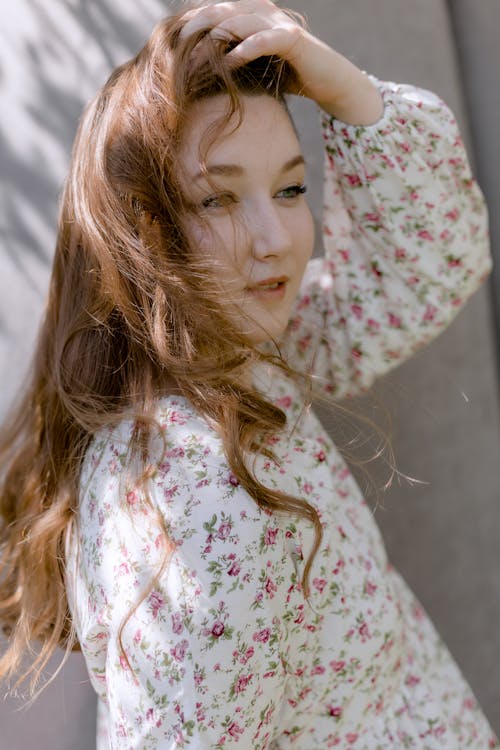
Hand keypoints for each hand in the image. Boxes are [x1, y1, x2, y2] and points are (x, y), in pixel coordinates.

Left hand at [180, 0, 382, 124]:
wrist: (328, 81)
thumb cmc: (288, 75)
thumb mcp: (252, 65)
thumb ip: (229, 58)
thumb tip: (193, 70)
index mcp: (249, 13)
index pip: (212, 11)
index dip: (190, 25)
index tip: (169, 46)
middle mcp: (261, 10)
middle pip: (219, 10)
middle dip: (194, 28)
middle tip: (175, 49)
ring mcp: (277, 22)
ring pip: (237, 21)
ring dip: (214, 40)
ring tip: (196, 59)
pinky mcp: (292, 39)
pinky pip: (264, 40)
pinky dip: (245, 50)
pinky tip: (230, 62)